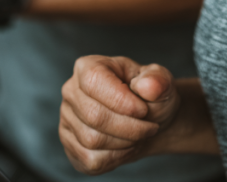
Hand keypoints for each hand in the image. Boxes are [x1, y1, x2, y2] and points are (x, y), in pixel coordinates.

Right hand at [60, 55, 180, 174]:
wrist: (147, 120)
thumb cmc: (149, 96)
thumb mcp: (160, 81)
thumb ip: (157, 80)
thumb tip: (148, 86)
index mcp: (88, 66)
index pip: (94, 82)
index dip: (121, 101)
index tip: (144, 110)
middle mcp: (71, 90)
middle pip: (94, 115)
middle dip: (129, 127)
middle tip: (149, 127)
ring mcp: (67, 118)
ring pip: (92, 140)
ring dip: (124, 143)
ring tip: (139, 134)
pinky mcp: (70, 144)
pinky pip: (90, 160)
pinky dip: (115, 158)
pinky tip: (126, 146)